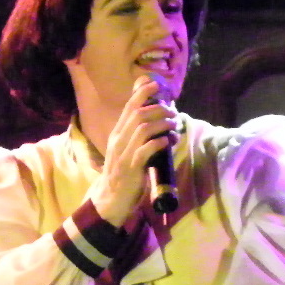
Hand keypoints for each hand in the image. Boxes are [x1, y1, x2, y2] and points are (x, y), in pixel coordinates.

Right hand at [88, 76, 177, 227]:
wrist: (110, 200)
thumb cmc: (123, 174)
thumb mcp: (127, 150)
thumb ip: (138, 137)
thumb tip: (160, 124)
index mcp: (117, 134)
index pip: (128, 107)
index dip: (142, 93)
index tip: (156, 84)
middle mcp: (118, 141)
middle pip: (138, 114)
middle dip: (159, 109)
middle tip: (173, 113)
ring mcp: (123, 154)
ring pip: (143, 129)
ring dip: (162, 125)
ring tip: (174, 127)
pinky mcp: (130, 168)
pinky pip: (146, 150)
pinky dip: (159, 143)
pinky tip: (168, 142)